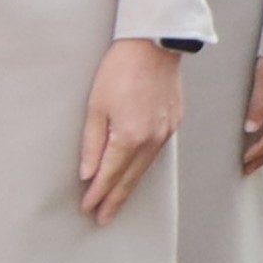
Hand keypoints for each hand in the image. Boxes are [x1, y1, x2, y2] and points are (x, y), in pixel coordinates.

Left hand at [76, 35, 183, 221]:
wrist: (155, 44)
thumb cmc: (120, 70)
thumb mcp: (96, 106)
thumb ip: (92, 143)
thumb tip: (88, 172)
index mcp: (130, 137)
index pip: (109, 175)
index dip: (97, 194)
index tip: (88, 209)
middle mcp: (152, 139)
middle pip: (130, 178)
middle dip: (115, 199)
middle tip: (103, 219)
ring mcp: (167, 132)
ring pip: (145, 168)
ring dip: (130, 186)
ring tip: (118, 201)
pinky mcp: (174, 122)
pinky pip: (156, 152)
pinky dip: (144, 166)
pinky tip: (136, 171)